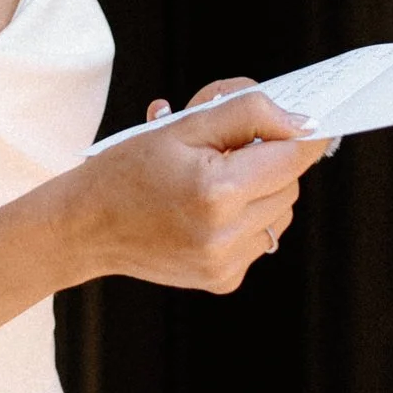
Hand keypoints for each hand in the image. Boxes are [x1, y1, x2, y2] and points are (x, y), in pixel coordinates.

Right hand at [74, 78, 329, 293]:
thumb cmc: (127, 170)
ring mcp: (226, 263)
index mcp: (216, 190)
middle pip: (291, 184)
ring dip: (262, 191)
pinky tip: (208, 212)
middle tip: (230, 149)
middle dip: (271, 160)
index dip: (302, 135)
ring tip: (215, 182)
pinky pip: (260, 240)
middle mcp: (225, 233)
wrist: (86, 227)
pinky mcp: (223, 279)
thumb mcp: (181, 125)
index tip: (306, 122)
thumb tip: (299, 122)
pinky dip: (246, 220)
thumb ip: (246, 112)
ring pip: (281, 213)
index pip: (293, 157)